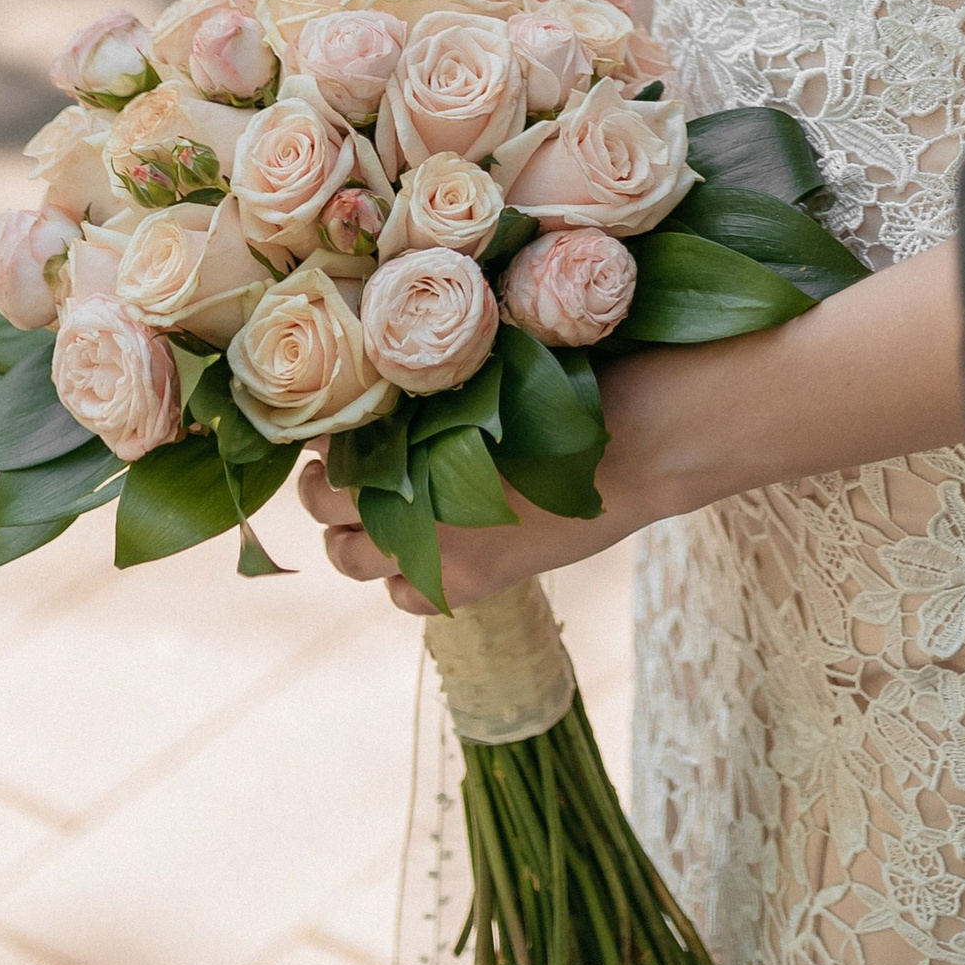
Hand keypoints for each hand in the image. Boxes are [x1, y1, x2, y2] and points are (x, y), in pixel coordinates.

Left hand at [295, 361, 698, 618]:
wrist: (643, 440)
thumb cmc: (578, 380)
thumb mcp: (494, 368)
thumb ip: (438, 389)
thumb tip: (395, 380)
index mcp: (411, 431)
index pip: (331, 442)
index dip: (324, 434)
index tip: (330, 420)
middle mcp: (409, 492)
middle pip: (327, 502)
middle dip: (321, 485)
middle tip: (329, 466)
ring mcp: (436, 545)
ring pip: (350, 558)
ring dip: (347, 536)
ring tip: (359, 515)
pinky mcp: (472, 581)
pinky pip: (406, 596)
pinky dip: (401, 579)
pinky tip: (416, 555)